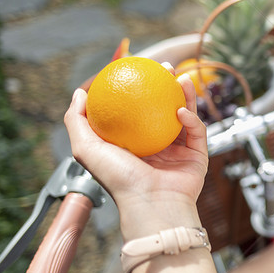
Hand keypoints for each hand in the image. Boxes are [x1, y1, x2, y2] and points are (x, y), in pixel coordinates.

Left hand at [64, 71, 208, 240]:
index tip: (136, 69)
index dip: (138, 87)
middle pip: (163, 107)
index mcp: (133, 143)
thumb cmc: (118, 180)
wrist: (151, 204)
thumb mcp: (86, 148)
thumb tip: (79, 93)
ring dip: (185, 94)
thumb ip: (76, 121)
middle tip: (165, 68)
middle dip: (167, 84)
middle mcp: (156, 144)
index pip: (135, 109)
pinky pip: (196, 132)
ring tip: (181, 79)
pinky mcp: (196, 156)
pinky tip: (182, 111)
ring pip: (185, 115)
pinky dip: (191, 119)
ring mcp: (178, 150)